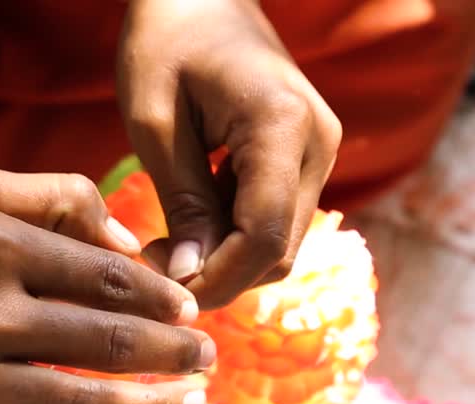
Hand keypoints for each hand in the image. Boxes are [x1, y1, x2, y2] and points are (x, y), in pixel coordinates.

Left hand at [117, 0, 341, 307]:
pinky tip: (190, 220)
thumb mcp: (155, 121)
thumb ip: (182, 201)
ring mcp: (319, 152)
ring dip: (226, 260)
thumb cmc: (166, 43)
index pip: (265, 237)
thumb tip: (192, 277)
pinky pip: (277, 221)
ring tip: (168, 242)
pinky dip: (235, 237)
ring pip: (280, 244)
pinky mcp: (306, 159)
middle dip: (218, 276)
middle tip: (155, 266)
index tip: (163, 288)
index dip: (217, 279)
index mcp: (283, 124)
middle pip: (279, 251)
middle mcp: (318, 144)